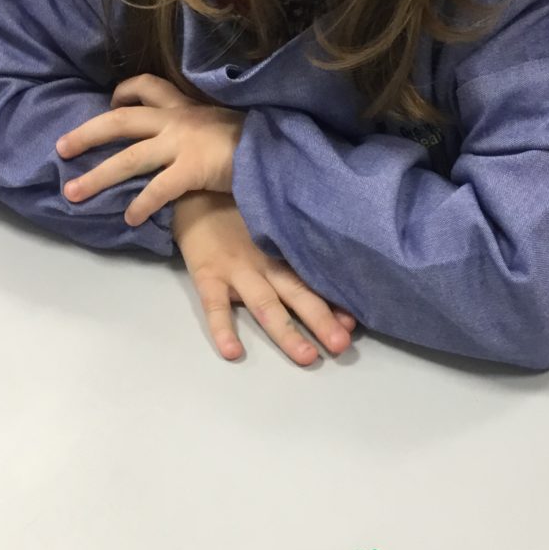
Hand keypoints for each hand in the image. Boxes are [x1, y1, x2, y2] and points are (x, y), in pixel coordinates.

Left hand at [57, 74, 242, 226]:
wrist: (280, 149)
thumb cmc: (257, 140)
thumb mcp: (226, 122)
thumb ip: (203, 128)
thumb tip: (194, 141)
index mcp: (186, 107)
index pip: (147, 87)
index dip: (123, 93)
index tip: (110, 101)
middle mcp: (177, 121)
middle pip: (120, 121)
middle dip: (87, 134)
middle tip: (61, 148)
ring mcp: (183, 144)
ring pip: (128, 158)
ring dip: (97, 177)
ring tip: (73, 193)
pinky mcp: (192, 169)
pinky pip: (157, 189)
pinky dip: (140, 205)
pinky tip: (130, 219)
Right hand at [174, 192, 355, 366]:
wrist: (194, 193)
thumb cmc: (238, 213)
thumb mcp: (268, 226)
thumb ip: (291, 250)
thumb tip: (330, 277)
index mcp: (282, 253)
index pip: (312, 280)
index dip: (334, 303)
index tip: (354, 325)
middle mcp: (265, 263)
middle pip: (297, 294)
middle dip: (321, 320)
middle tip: (341, 346)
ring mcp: (236, 270)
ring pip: (265, 305)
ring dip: (287, 332)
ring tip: (307, 356)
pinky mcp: (207, 275)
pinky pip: (214, 306)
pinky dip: (223, 329)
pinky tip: (233, 351)